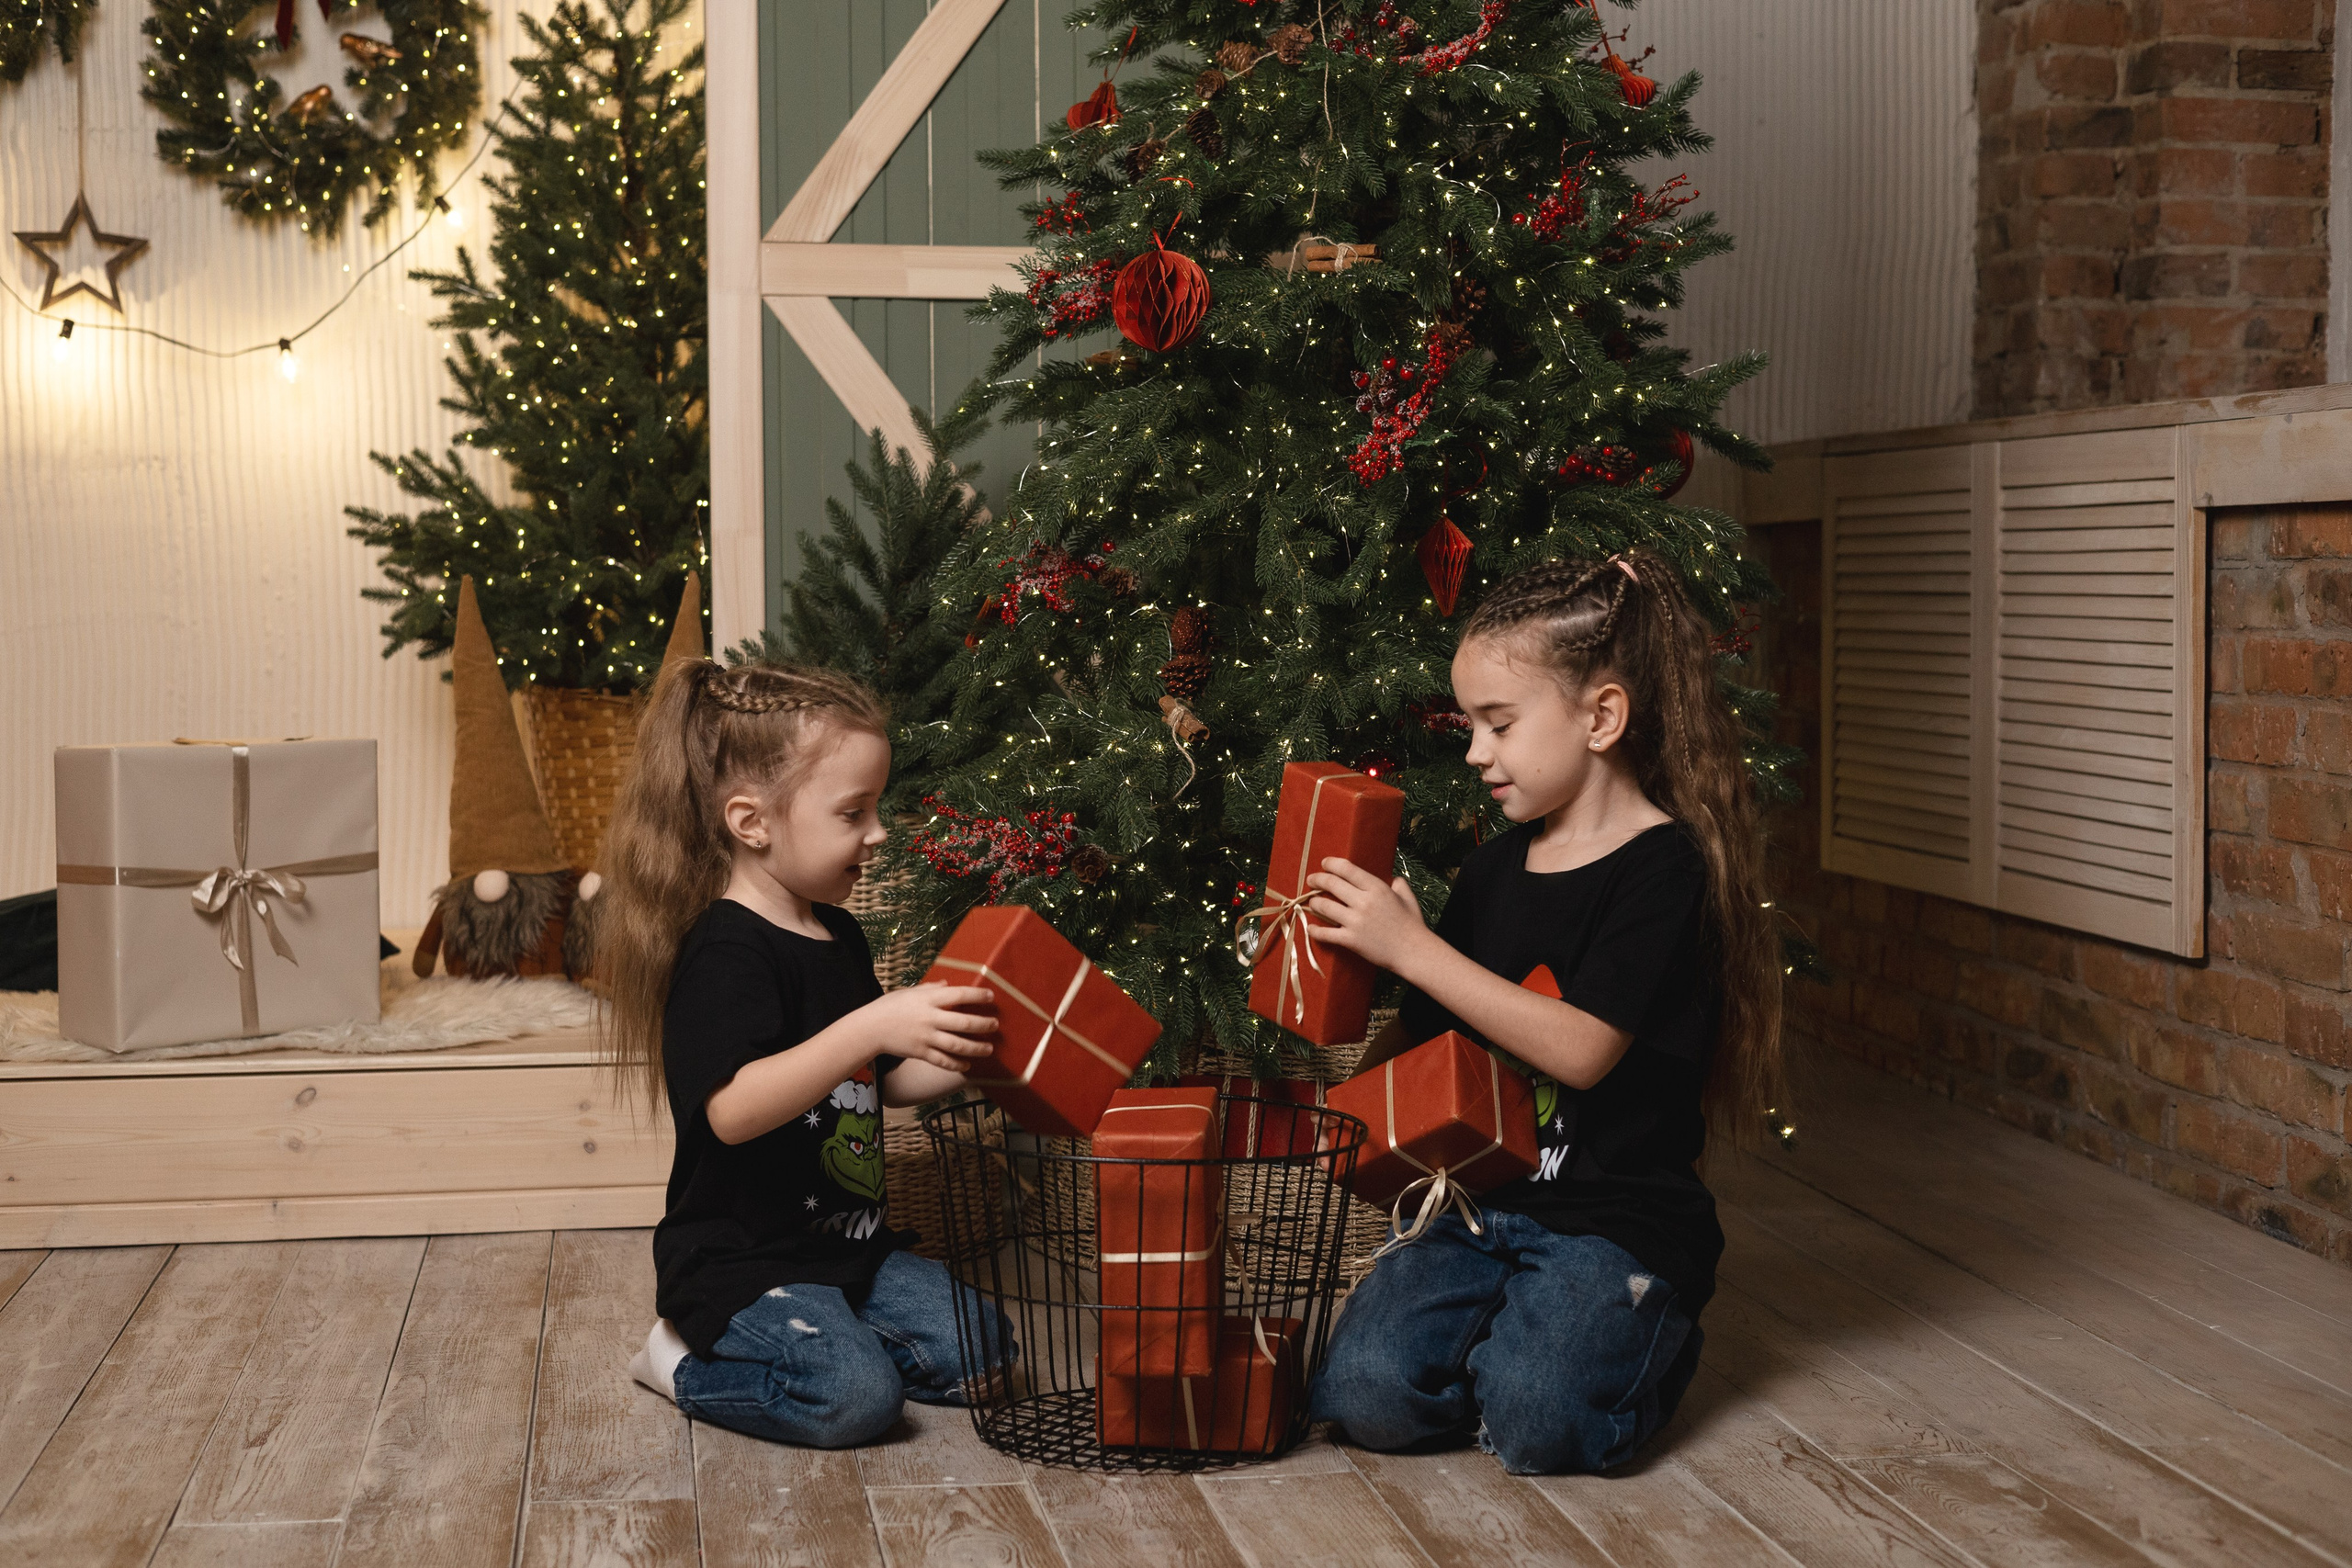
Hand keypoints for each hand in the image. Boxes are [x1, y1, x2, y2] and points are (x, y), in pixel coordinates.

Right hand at [860, 983, 997, 1073]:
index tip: (991, 997)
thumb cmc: (890, 1006)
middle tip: (995, 1025)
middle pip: (963, 1022)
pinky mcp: (920, 1053)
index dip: (977, 996)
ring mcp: (925, 1037)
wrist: (870, 1027)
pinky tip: (967, 1064)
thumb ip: (930, 988)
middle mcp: (929, 1018)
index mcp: (928, 999)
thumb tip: (948, 984)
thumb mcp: (909, 992)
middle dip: (983, 1024)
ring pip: (957, 1044)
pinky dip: (956, 1064)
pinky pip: (942, 1061)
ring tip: (989, 1048)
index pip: (959, 995)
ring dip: (976, 1047)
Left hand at [1301, 857, 1428, 974]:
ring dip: (1314, 903)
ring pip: (1324, 906)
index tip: (1324, 863)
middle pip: (1331, 884)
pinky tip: (1310, 928)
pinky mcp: (1351, 940)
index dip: (1331, 864)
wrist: (1414, 952)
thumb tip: (1393, 879)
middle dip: (1317, 879)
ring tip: (1312, 902)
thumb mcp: (1408, 898)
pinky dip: (1315, 931)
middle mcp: (1364, 902)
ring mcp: (1355, 921)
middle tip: (1311, 880)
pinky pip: (1325, 933)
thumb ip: (1399, 885)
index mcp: (1377, 888)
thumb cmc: (1412, 925)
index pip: (1347, 869)